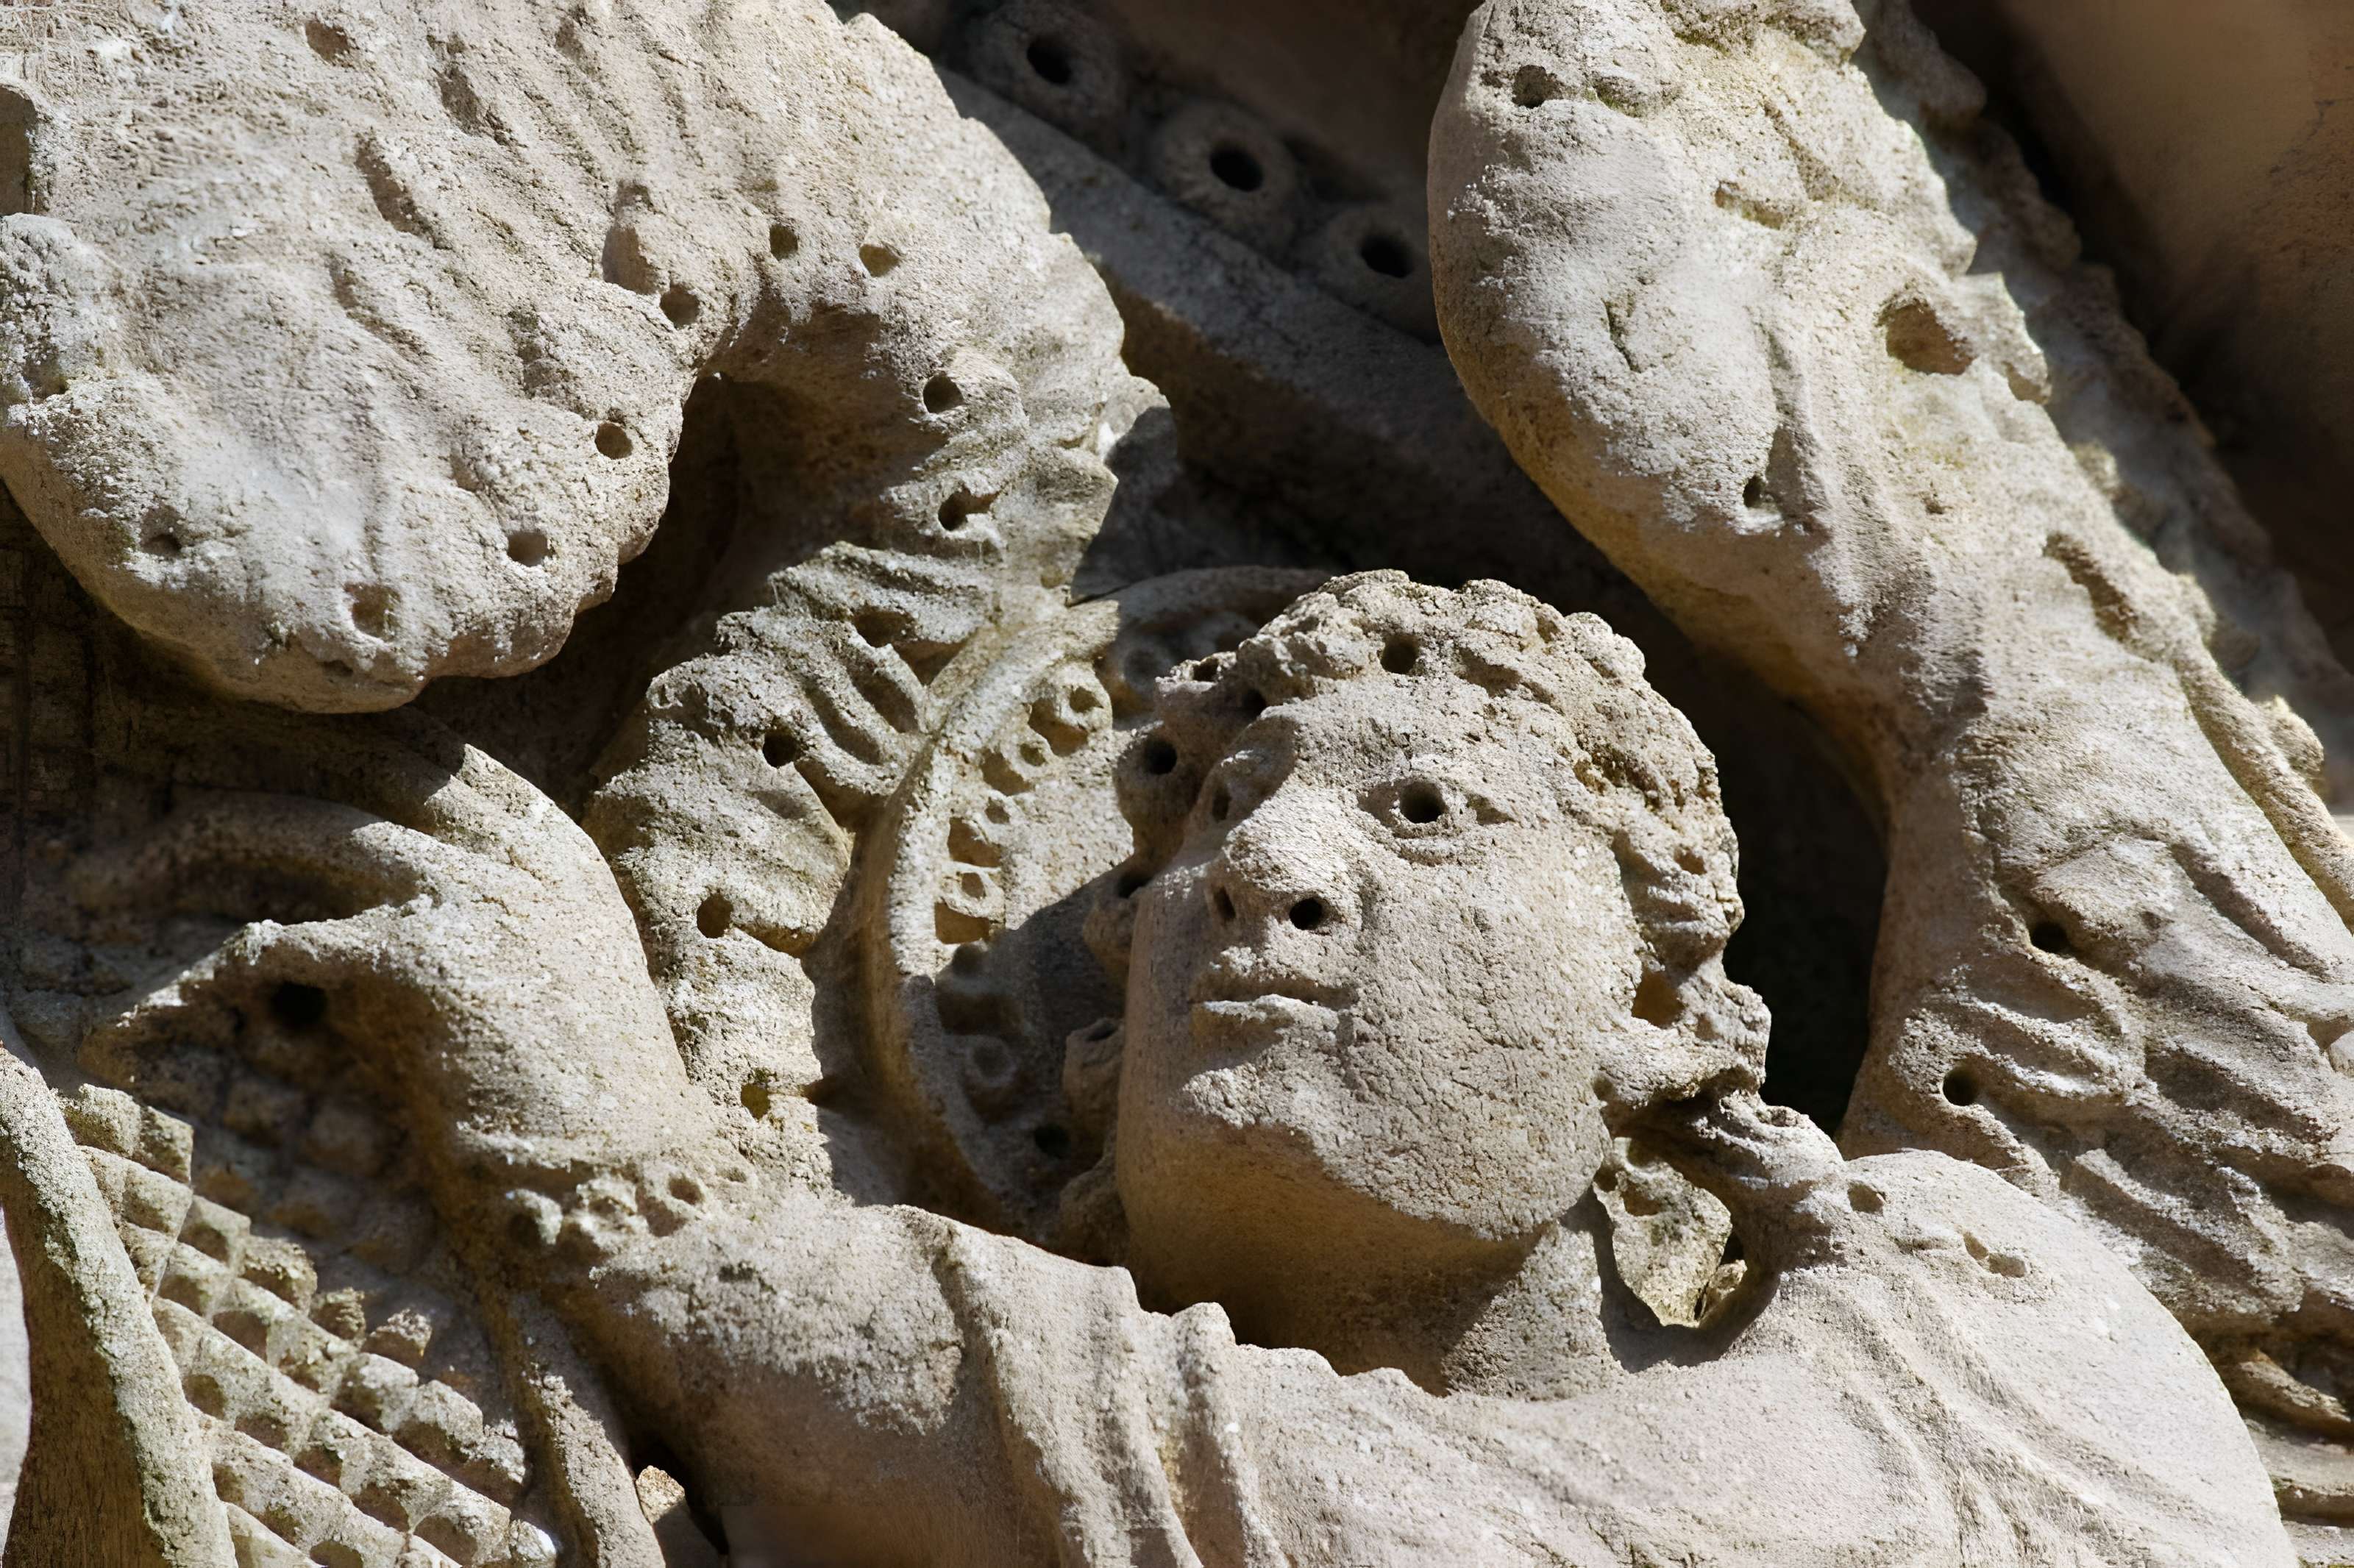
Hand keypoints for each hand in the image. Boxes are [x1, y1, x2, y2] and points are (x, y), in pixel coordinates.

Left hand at [75, 714, 726, 1230]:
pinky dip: (188, 981)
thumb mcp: (552, 981)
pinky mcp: (423, 958)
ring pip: (297, 826)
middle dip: (239, 757)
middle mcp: (516, 852)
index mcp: (555, 850)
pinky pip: (271, 945)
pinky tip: (137, 1020)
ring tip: (97, 883)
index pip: (427, 752)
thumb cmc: (587, 1108)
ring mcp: (472, 894)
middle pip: (353, 763)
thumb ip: (484, 923)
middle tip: (147, 774)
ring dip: (179, 846)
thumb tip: (351, 923)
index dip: (328, 740)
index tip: (242, 745)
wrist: (629, 1183)